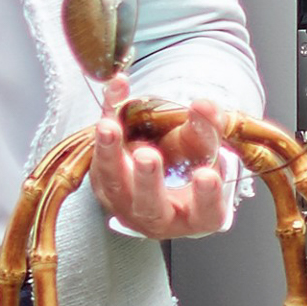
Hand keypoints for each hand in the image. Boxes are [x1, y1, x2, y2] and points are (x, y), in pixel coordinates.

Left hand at [88, 92, 241, 240]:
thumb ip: (208, 131)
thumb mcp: (206, 155)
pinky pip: (99, 148)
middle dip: (147, 181)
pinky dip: (108, 115)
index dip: (205, 196)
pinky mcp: (102, 177)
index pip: (203, 212)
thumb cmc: (189, 172)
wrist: (157, 178)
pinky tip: (116, 89)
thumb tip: (204, 105)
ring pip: (112, 183)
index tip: (206, 175)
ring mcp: (123, 200)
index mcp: (192, 216)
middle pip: (149, 205)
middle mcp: (155, 216)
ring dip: (109, 152)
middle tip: (147, 156)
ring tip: (109, 126)